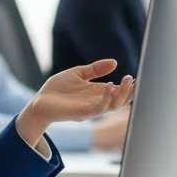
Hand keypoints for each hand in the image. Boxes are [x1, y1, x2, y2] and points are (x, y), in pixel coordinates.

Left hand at [16, 60, 134, 146]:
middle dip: (129, 91)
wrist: (40, 101)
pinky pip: (99, 109)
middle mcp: (96, 103)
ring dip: (122, 95)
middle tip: (133, 79)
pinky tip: (110, 86)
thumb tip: (115, 62)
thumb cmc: (58, 89)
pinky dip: (106, 99)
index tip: (136, 78)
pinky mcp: (81, 113)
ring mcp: (90, 109)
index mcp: (97, 94)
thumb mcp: (78, 74)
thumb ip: (95, 69)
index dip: (128, 87)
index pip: (118, 92)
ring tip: (127, 81)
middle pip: (120, 101)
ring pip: (113, 106)